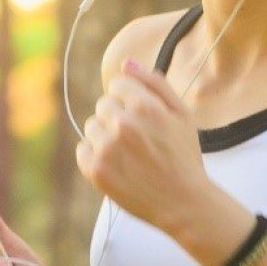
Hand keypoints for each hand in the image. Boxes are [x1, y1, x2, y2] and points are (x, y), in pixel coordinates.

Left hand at [75, 57, 213, 233]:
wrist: (183, 203)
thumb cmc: (184, 156)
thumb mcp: (182, 114)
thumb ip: (154, 83)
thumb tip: (126, 63)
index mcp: (144, 106)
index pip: (117, 85)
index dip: (130, 100)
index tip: (142, 117)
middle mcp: (122, 124)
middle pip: (103, 105)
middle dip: (118, 117)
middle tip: (139, 140)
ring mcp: (106, 148)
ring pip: (92, 126)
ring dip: (105, 136)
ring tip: (129, 154)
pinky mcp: (95, 170)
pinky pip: (82, 150)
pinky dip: (95, 156)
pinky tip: (117, 166)